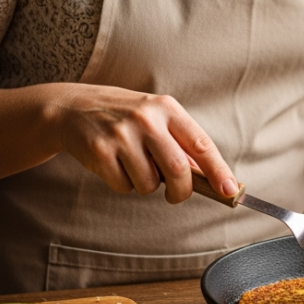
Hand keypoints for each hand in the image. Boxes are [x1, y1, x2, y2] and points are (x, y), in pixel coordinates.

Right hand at [51, 84, 238, 203]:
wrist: (72, 108)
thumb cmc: (122, 116)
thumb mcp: (154, 118)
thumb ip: (179, 143)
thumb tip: (208, 177)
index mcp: (166, 108)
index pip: (201, 144)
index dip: (219, 171)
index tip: (230, 191)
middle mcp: (146, 119)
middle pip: (177, 169)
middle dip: (181, 191)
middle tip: (175, 196)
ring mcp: (121, 134)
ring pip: (149, 183)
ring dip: (145, 185)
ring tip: (133, 166)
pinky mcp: (100, 151)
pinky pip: (123, 186)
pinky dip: (122, 184)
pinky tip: (114, 165)